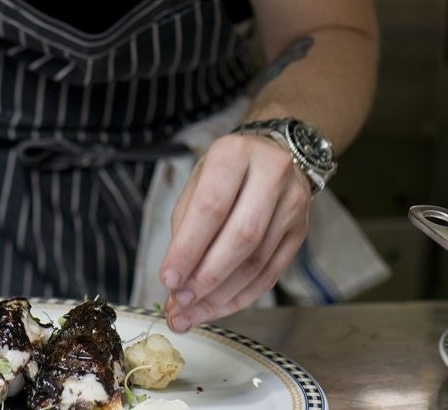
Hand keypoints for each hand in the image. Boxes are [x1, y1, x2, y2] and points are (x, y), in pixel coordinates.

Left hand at [159, 133, 311, 331]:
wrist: (272, 153)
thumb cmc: (225, 171)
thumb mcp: (197, 181)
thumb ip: (185, 225)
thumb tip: (176, 279)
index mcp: (235, 155)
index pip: (211, 207)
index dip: (189, 247)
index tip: (168, 278)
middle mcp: (272, 176)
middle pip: (241, 238)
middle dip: (206, 278)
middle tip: (179, 302)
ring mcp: (293, 206)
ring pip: (257, 262)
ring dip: (220, 296)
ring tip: (190, 314)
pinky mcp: (300, 232)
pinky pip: (270, 274)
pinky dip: (240, 297)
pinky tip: (216, 308)